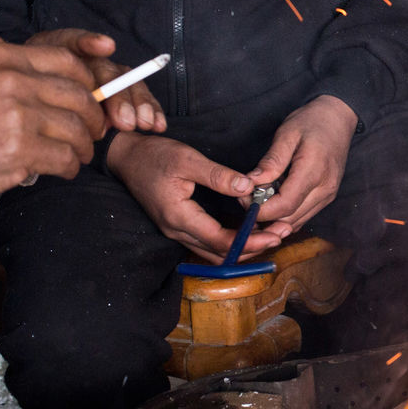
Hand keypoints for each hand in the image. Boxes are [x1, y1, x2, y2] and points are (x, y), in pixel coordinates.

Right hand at [0, 36, 107, 204]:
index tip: (92, 96)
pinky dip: (69, 166)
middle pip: (79, 96)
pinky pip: (64, 156)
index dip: (88, 80)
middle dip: (93, 118)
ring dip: (83, 145)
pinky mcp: (18, 149)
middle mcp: (10, 81)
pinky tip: (63, 169)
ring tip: (78, 154)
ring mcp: (15, 114)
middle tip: (92, 132)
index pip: (65, 60)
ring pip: (76, 128)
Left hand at [26, 28, 166, 132]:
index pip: (74, 41)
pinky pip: (139, 97)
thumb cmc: (35, 96)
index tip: (106, 47)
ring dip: (139, 104)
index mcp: (60, 53)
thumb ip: (34, 80)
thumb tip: (24, 63)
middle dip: (119, 94)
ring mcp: (108, 75)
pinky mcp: (123, 91)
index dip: (90, 42)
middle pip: (107, 70)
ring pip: (128, 83)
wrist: (43, 107)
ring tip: (144, 123)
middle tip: (124, 119)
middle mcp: (89, 60)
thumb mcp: (29, 86)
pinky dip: (151, 110)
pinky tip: (157, 124)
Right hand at [107, 132, 285, 261]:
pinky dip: (228, 243)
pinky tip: (248, 232)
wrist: (127, 157)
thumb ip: (218, 175)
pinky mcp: (179, 225)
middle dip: (251, 249)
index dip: (248, 242)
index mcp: (178, 216)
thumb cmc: (154, 156)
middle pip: (219, 252)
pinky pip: (206, 243)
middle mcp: (176, 229)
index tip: (273, 237)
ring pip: (213, 251)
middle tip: (281, 236)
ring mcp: (176, 230)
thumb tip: (249, 186)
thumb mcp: (188, 159)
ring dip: (241, 248)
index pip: (219, 240)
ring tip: (270, 236)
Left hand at [243, 95, 357, 236]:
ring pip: (296, 221)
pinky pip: (303, 216)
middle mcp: (325, 189)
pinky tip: (274, 200)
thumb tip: (251, 183)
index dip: (260, 209)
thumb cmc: (312, 122)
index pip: (284, 205)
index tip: (243, 199)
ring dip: (274, 217)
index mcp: (314, 171)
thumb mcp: (287, 134)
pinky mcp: (327, 197)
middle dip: (264, 215)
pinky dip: (285, 215)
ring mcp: (328, 195)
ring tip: (259, 198)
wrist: (338, 118)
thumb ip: (271, 162)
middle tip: (246, 198)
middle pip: (289, 219)